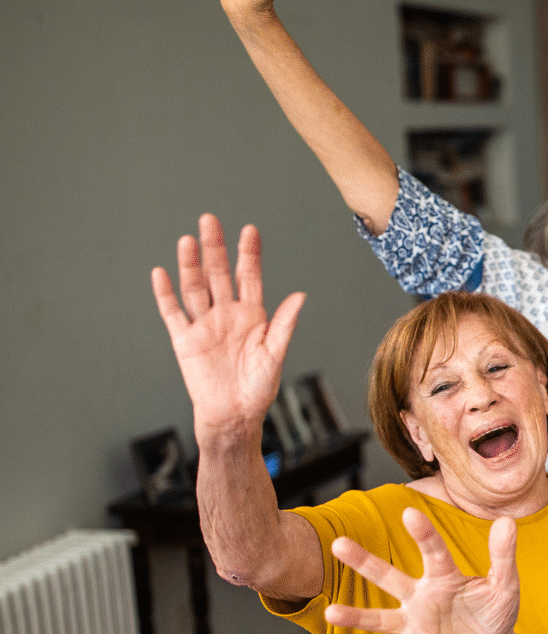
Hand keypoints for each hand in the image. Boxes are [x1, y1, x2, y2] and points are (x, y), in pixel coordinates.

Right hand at [152, 215, 303, 436]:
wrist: (234, 414)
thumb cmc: (258, 387)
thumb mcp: (275, 353)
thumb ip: (284, 323)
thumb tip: (300, 295)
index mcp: (252, 315)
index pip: (249, 276)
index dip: (249, 254)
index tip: (250, 229)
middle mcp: (226, 314)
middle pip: (218, 274)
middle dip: (215, 248)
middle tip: (209, 220)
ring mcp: (204, 325)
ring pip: (195, 287)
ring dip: (190, 265)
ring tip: (188, 240)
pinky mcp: (184, 340)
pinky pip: (173, 312)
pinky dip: (165, 293)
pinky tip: (162, 273)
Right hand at [324, 508, 520, 633]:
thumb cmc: (493, 611)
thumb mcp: (504, 583)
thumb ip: (503, 555)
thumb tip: (507, 521)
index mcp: (442, 576)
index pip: (432, 551)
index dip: (423, 533)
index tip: (409, 512)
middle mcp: (421, 596)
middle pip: (388, 576)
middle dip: (364, 561)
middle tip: (337, 543)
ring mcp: (417, 624)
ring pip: (381, 619)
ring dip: (356, 617)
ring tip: (331, 614)